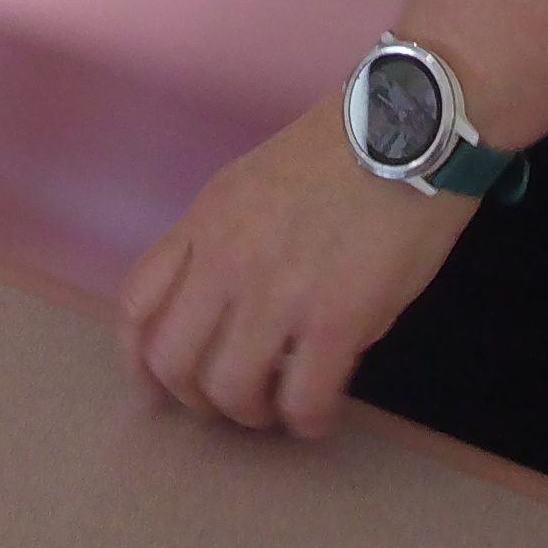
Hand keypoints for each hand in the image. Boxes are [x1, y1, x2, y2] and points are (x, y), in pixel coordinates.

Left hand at [120, 97, 470, 439]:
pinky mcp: (335, 319)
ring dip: (252, 413)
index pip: (138, 303)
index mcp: (206, 221)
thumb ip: (229, 239)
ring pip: (230, 390)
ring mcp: (278, 292)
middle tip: (231, 401)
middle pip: (173, 360)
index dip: (140, 359)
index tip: (159, 387)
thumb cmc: (343, 149)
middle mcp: (227, 260)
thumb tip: (229, 304)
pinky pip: (303, 399)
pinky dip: (307, 420)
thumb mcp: (255, 180)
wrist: (409, 127)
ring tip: (278, 406)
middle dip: (196, 399)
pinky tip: (320, 413)